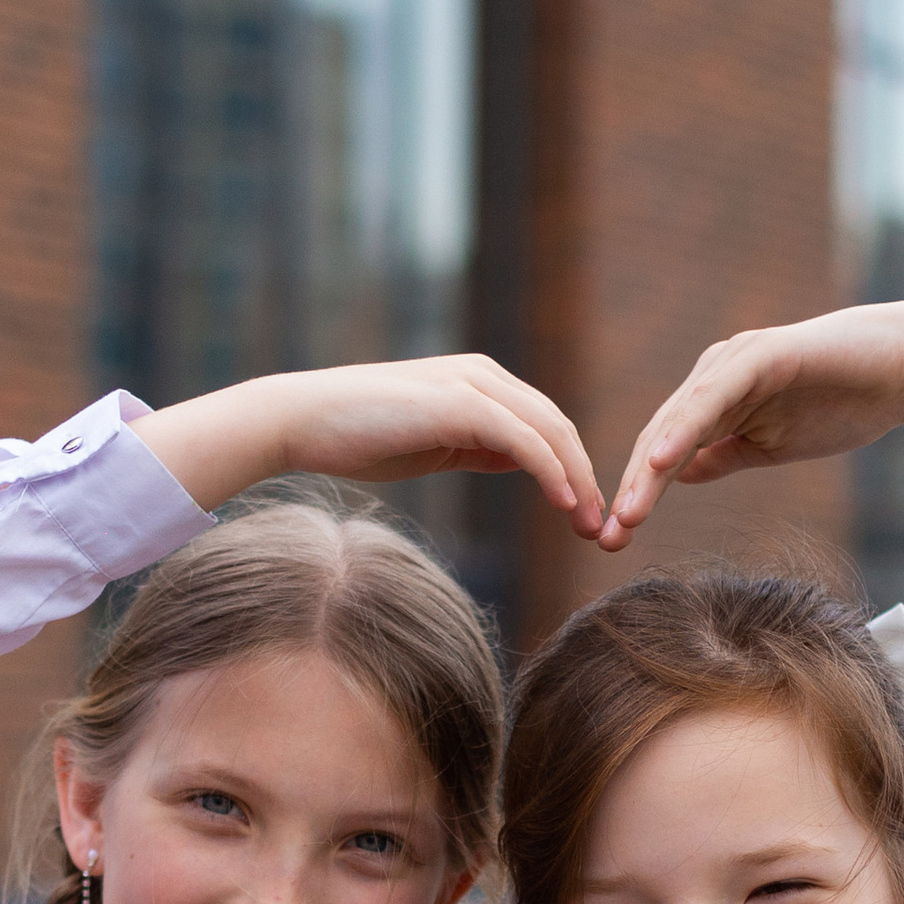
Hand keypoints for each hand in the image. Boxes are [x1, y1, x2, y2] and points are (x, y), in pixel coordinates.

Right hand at [138, 356, 604, 535]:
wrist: (302, 421)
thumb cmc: (358, 437)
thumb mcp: (433, 444)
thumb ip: (478, 446)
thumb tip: (523, 461)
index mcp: (479, 383)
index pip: (544, 425)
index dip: (571, 470)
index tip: (584, 516)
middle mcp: (483, 376)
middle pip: (557, 427)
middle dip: (586, 478)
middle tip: (600, 527)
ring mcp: (472, 385)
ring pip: (548, 431)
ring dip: (577, 480)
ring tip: (589, 525)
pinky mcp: (459, 403)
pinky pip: (522, 440)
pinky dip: (550, 471)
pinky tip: (565, 502)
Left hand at [602, 302, 903, 545]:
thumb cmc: (845, 404)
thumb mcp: (770, 445)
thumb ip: (723, 455)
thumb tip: (680, 475)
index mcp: (716, 399)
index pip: (664, 453)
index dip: (638, 496)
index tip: (613, 541)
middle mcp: (715, 375)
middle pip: (659, 439)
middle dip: (631, 491)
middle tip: (606, 539)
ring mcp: (735, 361)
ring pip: (678, 420)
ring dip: (647, 468)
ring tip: (626, 511)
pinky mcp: (761, 355)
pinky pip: (713, 396)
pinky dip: (685, 428)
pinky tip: (662, 463)